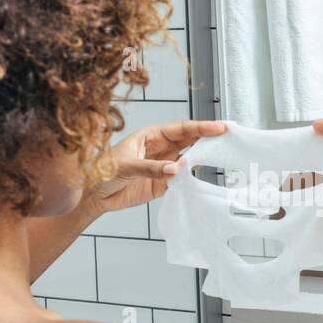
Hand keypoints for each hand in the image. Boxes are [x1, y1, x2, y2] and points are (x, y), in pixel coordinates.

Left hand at [87, 119, 226, 212]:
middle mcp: (160, 149)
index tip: (218, 127)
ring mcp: (163, 166)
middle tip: (228, 137)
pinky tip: (199, 178)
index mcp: (151, 136)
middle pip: (190, 141)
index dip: (200, 127)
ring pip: (189, 160)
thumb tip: (175, 169)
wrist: (93, 195)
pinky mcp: (162, 185)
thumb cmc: (101, 172)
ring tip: (221, 155)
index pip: (181, 129)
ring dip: (203, 158)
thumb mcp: (125, 166)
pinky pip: (181, 180)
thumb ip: (151, 168)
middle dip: (208, 137)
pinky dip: (191, 180)